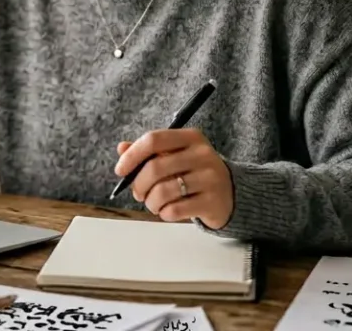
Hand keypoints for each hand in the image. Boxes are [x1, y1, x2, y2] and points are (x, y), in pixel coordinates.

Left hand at [114, 129, 233, 229]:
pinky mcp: (212, 201)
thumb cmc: (195, 173)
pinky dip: (164, 213)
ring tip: (154, 204)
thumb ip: (149, 151)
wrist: (231, 194)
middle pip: (154, 168)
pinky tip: (169, 211)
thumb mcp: (176, 155)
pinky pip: (175, 210)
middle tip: (139, 193)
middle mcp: (202, 154)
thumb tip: (122, 148)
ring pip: (162, 192)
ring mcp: (210, 178)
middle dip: (138, 185)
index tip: (120, 170)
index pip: (153, 140)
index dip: (132, 156)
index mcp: (191, 137)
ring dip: (151, 202)